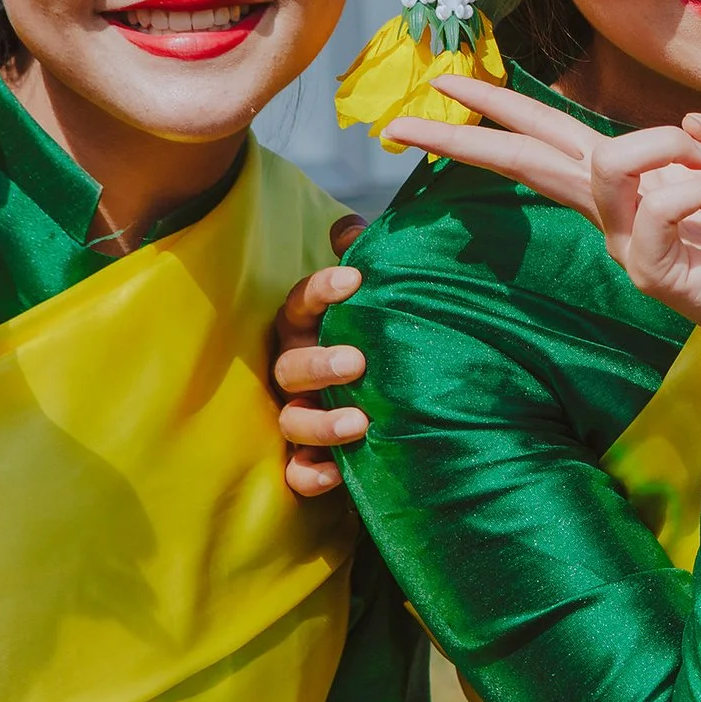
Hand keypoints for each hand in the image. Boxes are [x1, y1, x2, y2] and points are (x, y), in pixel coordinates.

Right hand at [274, 214, 367, 498]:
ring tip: (359, 422)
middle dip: (320, 364)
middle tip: (357, 362)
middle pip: (289, 366)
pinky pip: (297, 473)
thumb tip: (349, 227)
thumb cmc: (389, 341)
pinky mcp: (311, 459)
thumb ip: (372, 262)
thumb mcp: (387, 304)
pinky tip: (337, 473)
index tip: (355, 280)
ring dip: (320, 422)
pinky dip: (312, 474)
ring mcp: (300, 415)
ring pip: (290, 420)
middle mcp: (297, 371)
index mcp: (309, 330)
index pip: (300, 304)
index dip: (320, 290)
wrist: (410, 407)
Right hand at [390, 78, 700, 361]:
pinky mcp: (649, 271)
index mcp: (622, 181)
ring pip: (604, 166)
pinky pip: (658, 209)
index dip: (498, 109)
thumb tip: (690, 120)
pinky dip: (700, 188)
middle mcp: (610, 211)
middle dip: (466, 138)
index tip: (443, 84)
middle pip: (525, 160)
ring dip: (658, 144)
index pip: (546, 138)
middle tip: (400, 122)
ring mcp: (623, 243)